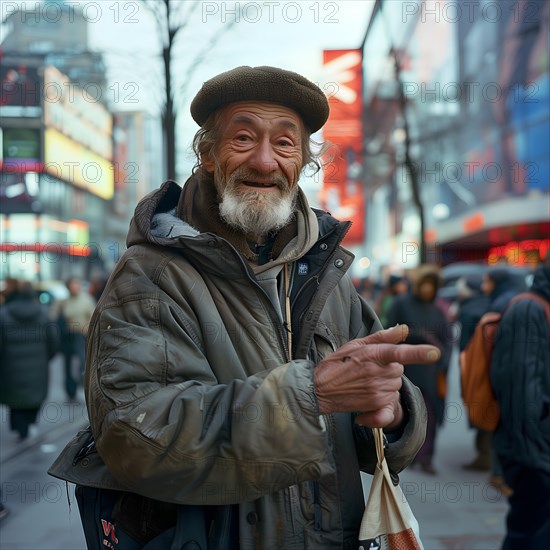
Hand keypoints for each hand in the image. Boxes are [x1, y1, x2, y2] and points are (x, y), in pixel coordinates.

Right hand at [314, 324, 439, 428]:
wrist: (319, 389)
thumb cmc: (337, 363)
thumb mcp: (356, 344)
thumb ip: (383, 337)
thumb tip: (404, 329)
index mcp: (373, 354)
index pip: (399, 353)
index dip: (418, 353)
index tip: (435, 353)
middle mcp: (377, 373)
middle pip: (400, 369)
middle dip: (389, 368)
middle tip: (368, 368)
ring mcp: (377, 390)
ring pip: (396, 385)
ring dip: (386, 383)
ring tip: (365, 381)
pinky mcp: (376, 405)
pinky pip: (392, 403)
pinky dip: (385, 403)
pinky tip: (372, 400)